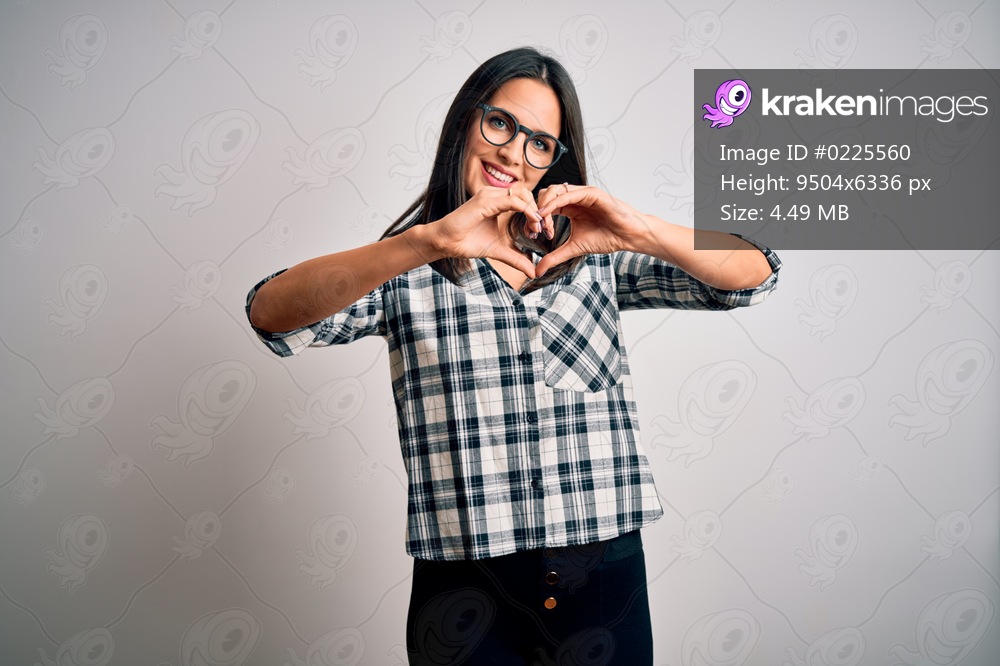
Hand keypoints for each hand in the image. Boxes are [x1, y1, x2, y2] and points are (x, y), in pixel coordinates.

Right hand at [430, 186, 548, 276]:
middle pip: (526, 193)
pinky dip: (526, 211)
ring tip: (537, 229)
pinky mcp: (484, 202)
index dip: (535, 213)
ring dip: (534, 211)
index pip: (524, 198)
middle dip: (538, 210)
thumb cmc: (467, 242)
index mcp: (497, 201)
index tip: (541, 232)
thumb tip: (533, 272)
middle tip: (543, 230)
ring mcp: (489, 195)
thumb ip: (516, 258)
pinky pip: (512, 201)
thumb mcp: (499, 250)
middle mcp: (493, 194)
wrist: (446, 243)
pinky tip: (531, 225)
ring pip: (522, 194)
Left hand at [533, 184, 648, 275]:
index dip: (535, 218)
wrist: (627, 237)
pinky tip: (546, 213)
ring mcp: (582, 193)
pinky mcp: (591, 192)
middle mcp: (573, 198)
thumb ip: (554, 257)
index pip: (545, 206)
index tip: (532, 233)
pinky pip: (568, 193)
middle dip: (536, 210)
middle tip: (534, 228)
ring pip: (554, 190)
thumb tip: (537, 271)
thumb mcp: (573, 248)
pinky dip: (555, 202)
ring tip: (539, 222)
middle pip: (545, 194)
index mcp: (568, 207)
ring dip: (543, 205)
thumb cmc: (605, 238)